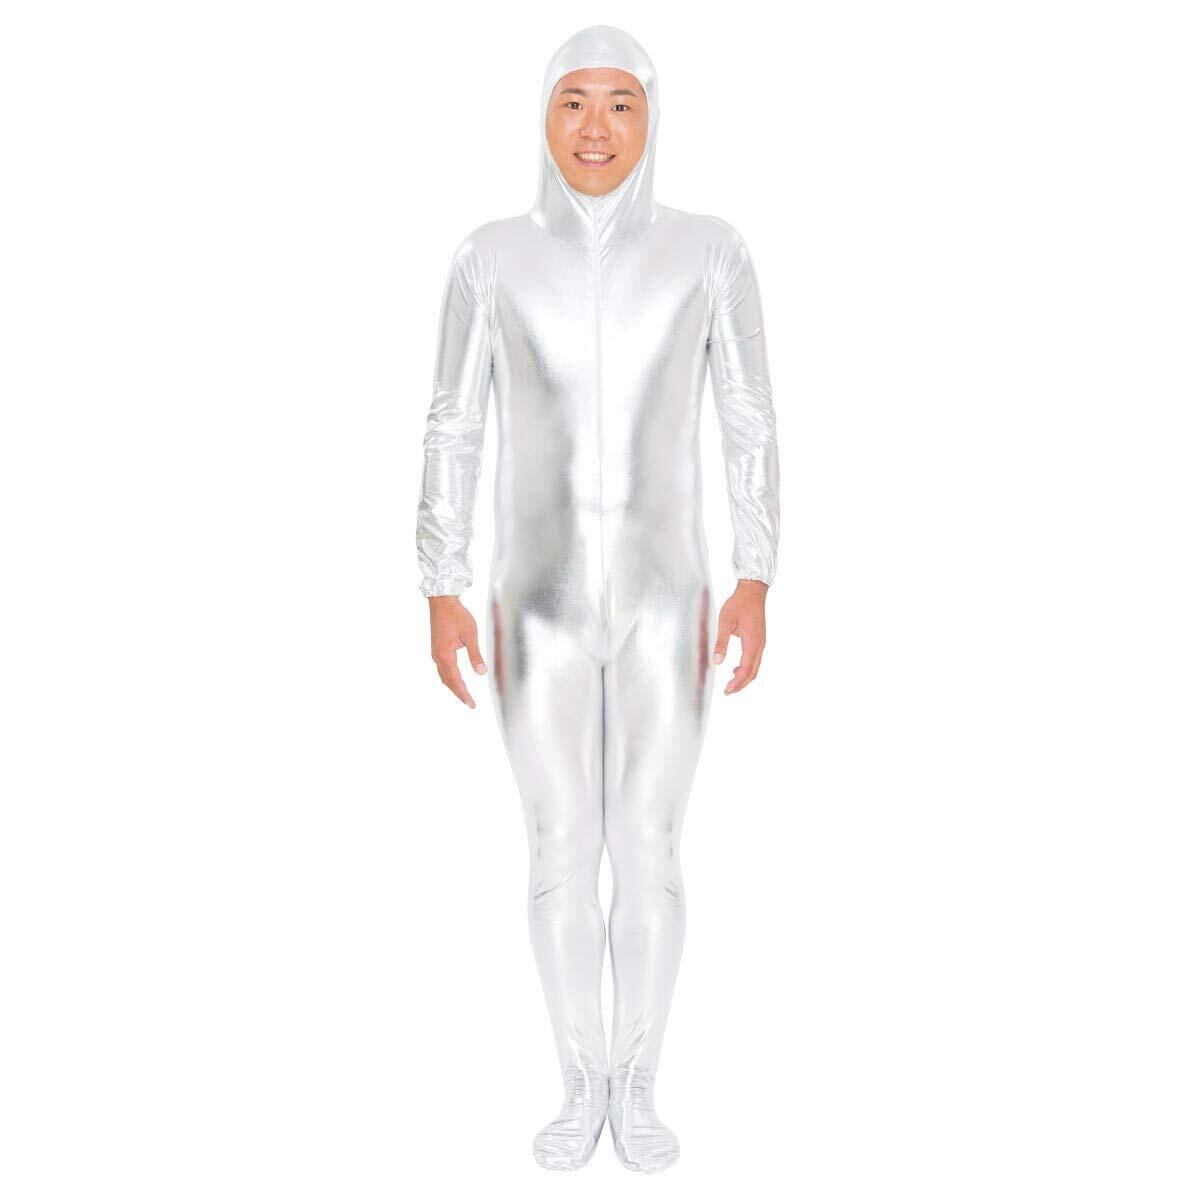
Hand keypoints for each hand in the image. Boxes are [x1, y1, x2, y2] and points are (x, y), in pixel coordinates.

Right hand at [428, 595, 486, 707]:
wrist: (442, 602)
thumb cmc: (457, 615)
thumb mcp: (471, 635)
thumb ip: (475, 655)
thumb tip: (481, 672)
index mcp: (445, 655)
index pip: (456, 680)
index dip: (464, 694)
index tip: (471, 704)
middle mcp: (437, 657)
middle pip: (448, 681)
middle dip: (459, 693)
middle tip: (470, 703)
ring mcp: (435, 653)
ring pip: (443, 676)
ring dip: (453, 686)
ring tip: (464, 695)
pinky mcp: (436, 648)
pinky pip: (442, 668)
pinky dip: (449, 677)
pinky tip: (455, 678)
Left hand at [712, 579, 767, 694]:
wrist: (752, 591)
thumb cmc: (739, 604)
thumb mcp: (725, 622)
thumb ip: (721, 642)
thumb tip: (716, 661)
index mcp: (752, 642)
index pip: (746, 669)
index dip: (737, 682)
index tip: (727, 689)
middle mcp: (759, 645)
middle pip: (753, 672)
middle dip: (741, 684)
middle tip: (728, 692)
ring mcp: (761, 642)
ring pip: (755, 667)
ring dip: (745, 677)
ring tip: (732, 684)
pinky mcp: (759, 639)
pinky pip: (755, 659)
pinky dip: (747, 668)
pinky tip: (736, 669)